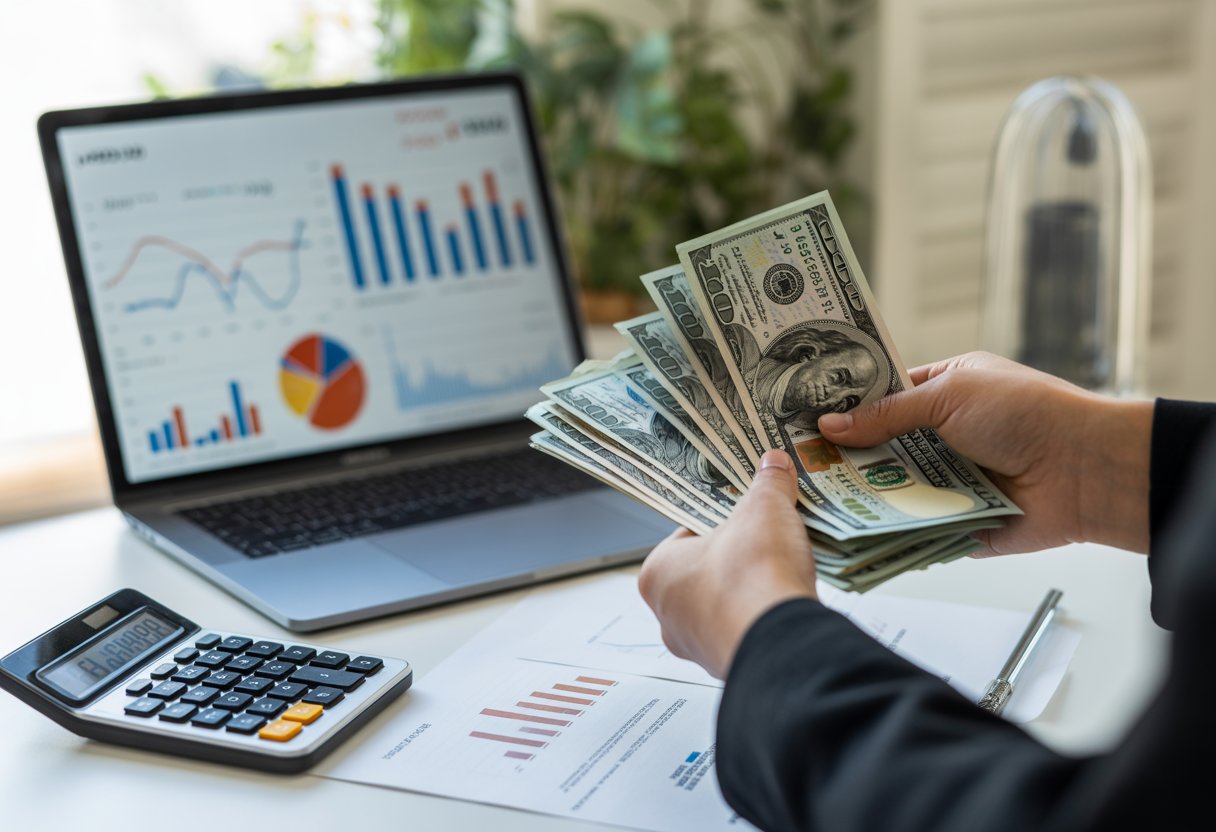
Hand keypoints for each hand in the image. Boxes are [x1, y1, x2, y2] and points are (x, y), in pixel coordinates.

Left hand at [638, 450, 816, 679]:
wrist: (784, 644)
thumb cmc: (753, 575)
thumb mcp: (764, 510)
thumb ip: (768, 484)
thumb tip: (774, 462)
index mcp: (657, 572)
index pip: (686, 533)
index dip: (720, 518)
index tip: (744, 510)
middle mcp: (668, 615)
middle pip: (705, 571)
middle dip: (736, 555)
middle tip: (767, 536)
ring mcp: (698, 646)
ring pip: (725, 605)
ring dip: (751, 589)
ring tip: (784, 567)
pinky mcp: (731, 664)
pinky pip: (746, 631)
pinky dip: (763, 617)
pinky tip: (786, 601)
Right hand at [817, 351, 1152, 554]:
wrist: (1086, 470)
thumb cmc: (1028, 413)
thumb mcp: (950, 395)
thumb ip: (887, 414)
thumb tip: (829, 425)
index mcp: (943, 391)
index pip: (881, 398)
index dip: (843, 408)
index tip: (798, 417)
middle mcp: (942, 436)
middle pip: (879, 448)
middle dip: (843, 457)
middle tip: (791, 463)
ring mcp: (948, 480)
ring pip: (891, 489)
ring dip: (859, 494)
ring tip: (806, 500)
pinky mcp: (956, 521)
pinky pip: (913, 527)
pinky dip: (888, 530)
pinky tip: (843, 534)